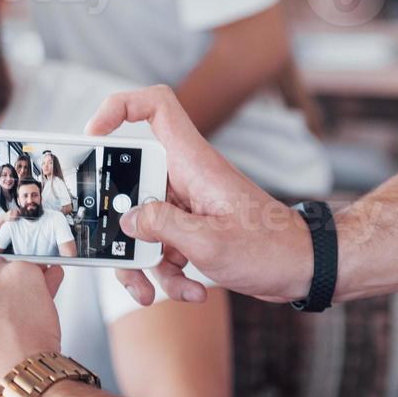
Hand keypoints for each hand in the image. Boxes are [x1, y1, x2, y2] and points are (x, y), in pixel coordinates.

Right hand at [85, 85, 313, 305]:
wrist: (303, 270)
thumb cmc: (269, 249)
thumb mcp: (209, 243)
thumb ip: (161, 228)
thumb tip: (126, 223)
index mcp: (192, 163)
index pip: (154, 106)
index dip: (118, 108)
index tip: (94, 135)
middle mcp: (185, 177)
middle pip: (131, 184)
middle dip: (121, 228)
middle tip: (124, 255)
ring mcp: (186, 204)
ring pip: (141, 224)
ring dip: (144, 263)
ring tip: (156, 290)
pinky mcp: (190, 229)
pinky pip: (160, 245)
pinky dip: (167, 273)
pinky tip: (190, 290)